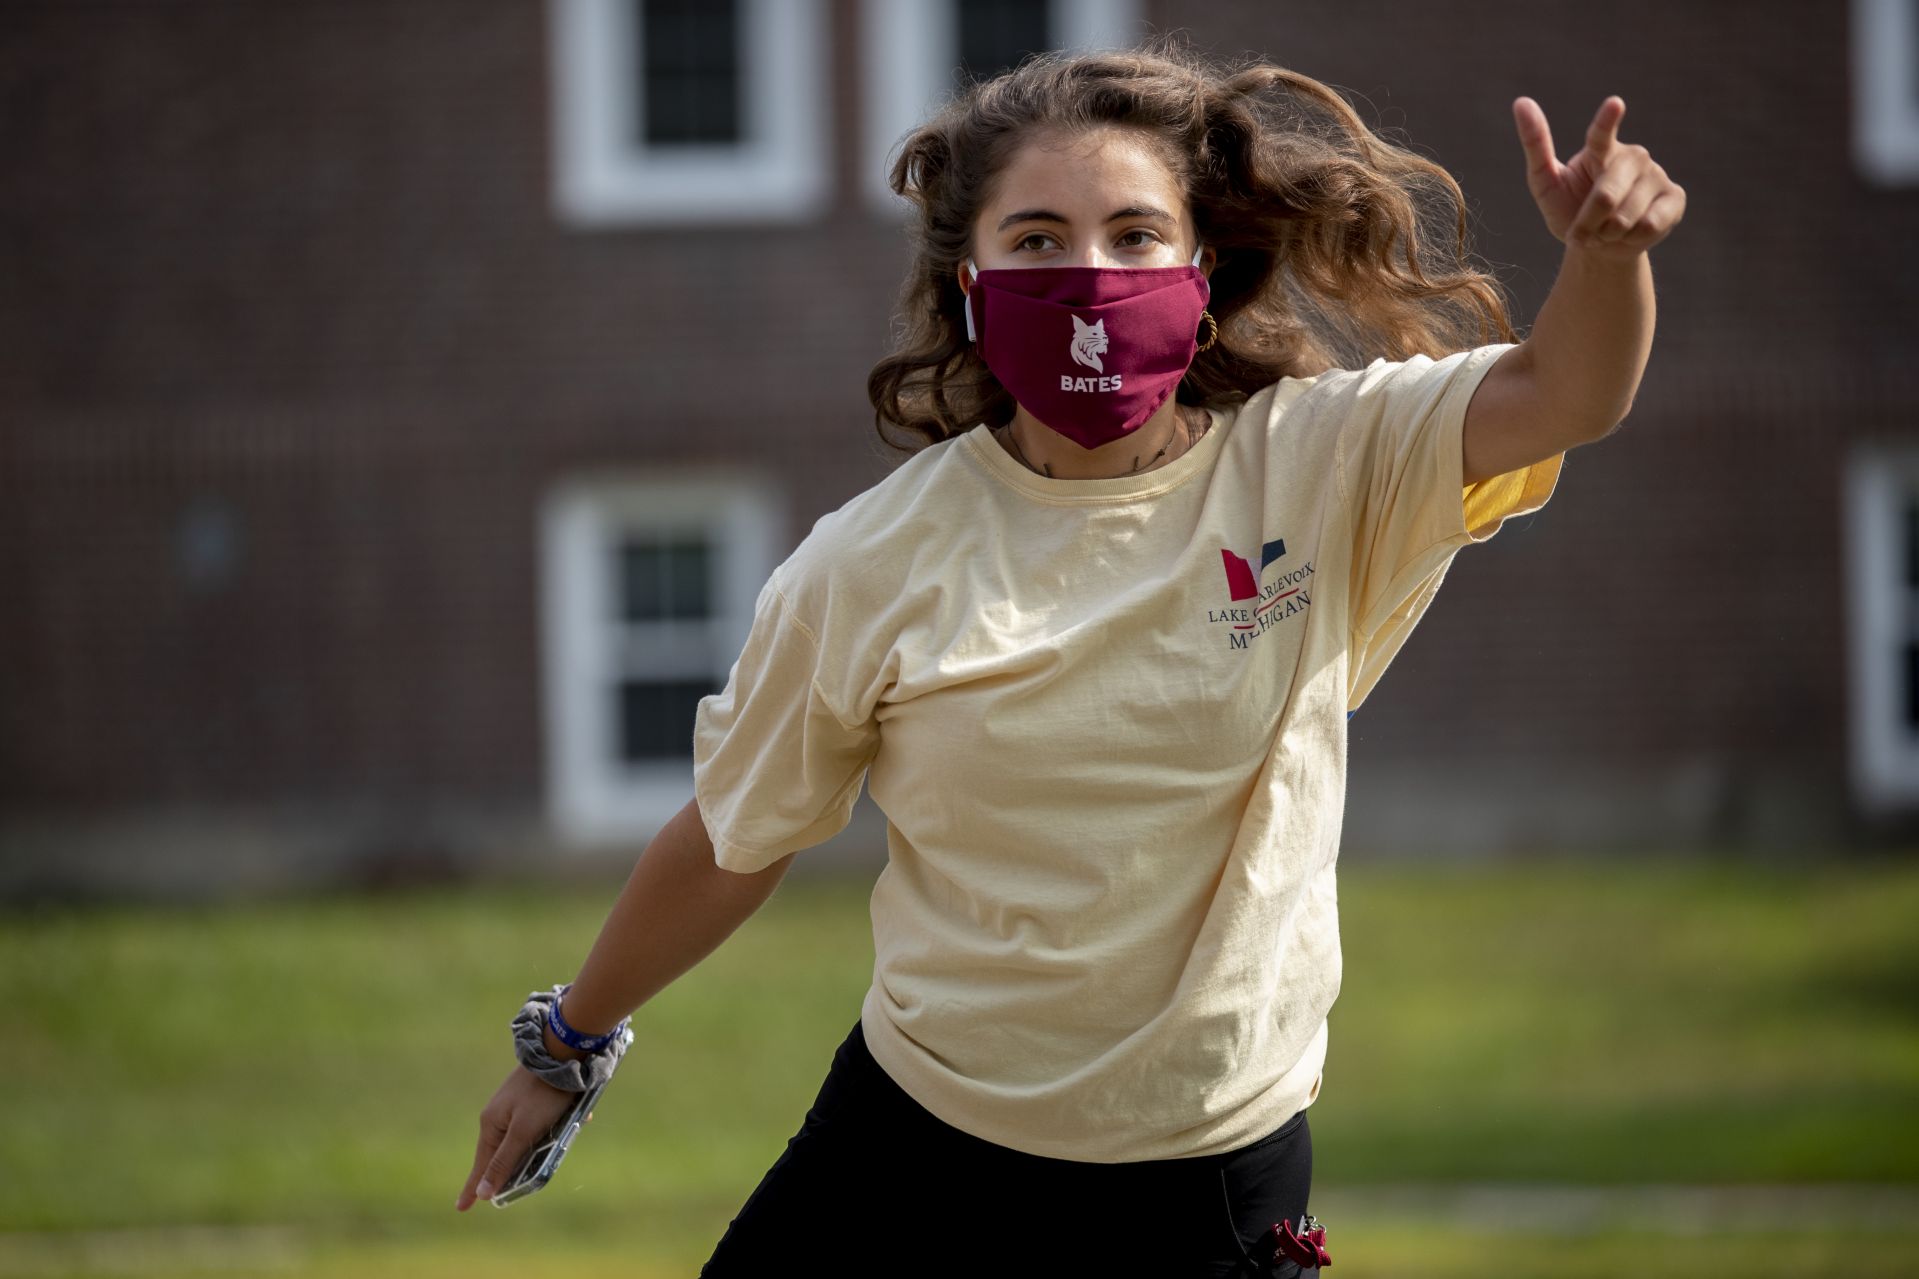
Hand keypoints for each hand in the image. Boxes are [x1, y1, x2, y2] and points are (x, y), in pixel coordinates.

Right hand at [454, 1066, 588, 1211]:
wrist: (562, 1054)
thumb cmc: (543, 1095)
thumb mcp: (523, 1132)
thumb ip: (504, 1161)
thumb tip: (482, 1193)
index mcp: (491, 1124)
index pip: (481, 1165)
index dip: (474, 1187)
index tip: (461, 1208)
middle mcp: (498, 1116)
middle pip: (501, 1153)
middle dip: (508, 1170)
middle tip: (502, 1193)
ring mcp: (513, 1106)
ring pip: (522, 1138)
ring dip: (535, 1148)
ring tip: (540, 1157)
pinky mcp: (530, 1099)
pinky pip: (538, 1123)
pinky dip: (551, 1128)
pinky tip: (569, 1121)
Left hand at [1513, 95, 1685, 259]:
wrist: (1598, 245)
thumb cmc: (1570, 210)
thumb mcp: (1545, 184)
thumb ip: (1536, 146)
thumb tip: (1521, 102)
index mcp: (1601, 150)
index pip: (1601, 135)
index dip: (1607, 121)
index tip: (1614, 103)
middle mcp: (1633, 156)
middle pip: (1605, 197)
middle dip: (1587, 224)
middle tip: (1581, 234)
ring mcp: (1656, 175)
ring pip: (1626, 215)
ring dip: (1606, 234)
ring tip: (1605, 231)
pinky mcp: (1674, 197)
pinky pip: (1649, 225)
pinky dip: (1630, 239)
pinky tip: (1630, 233)